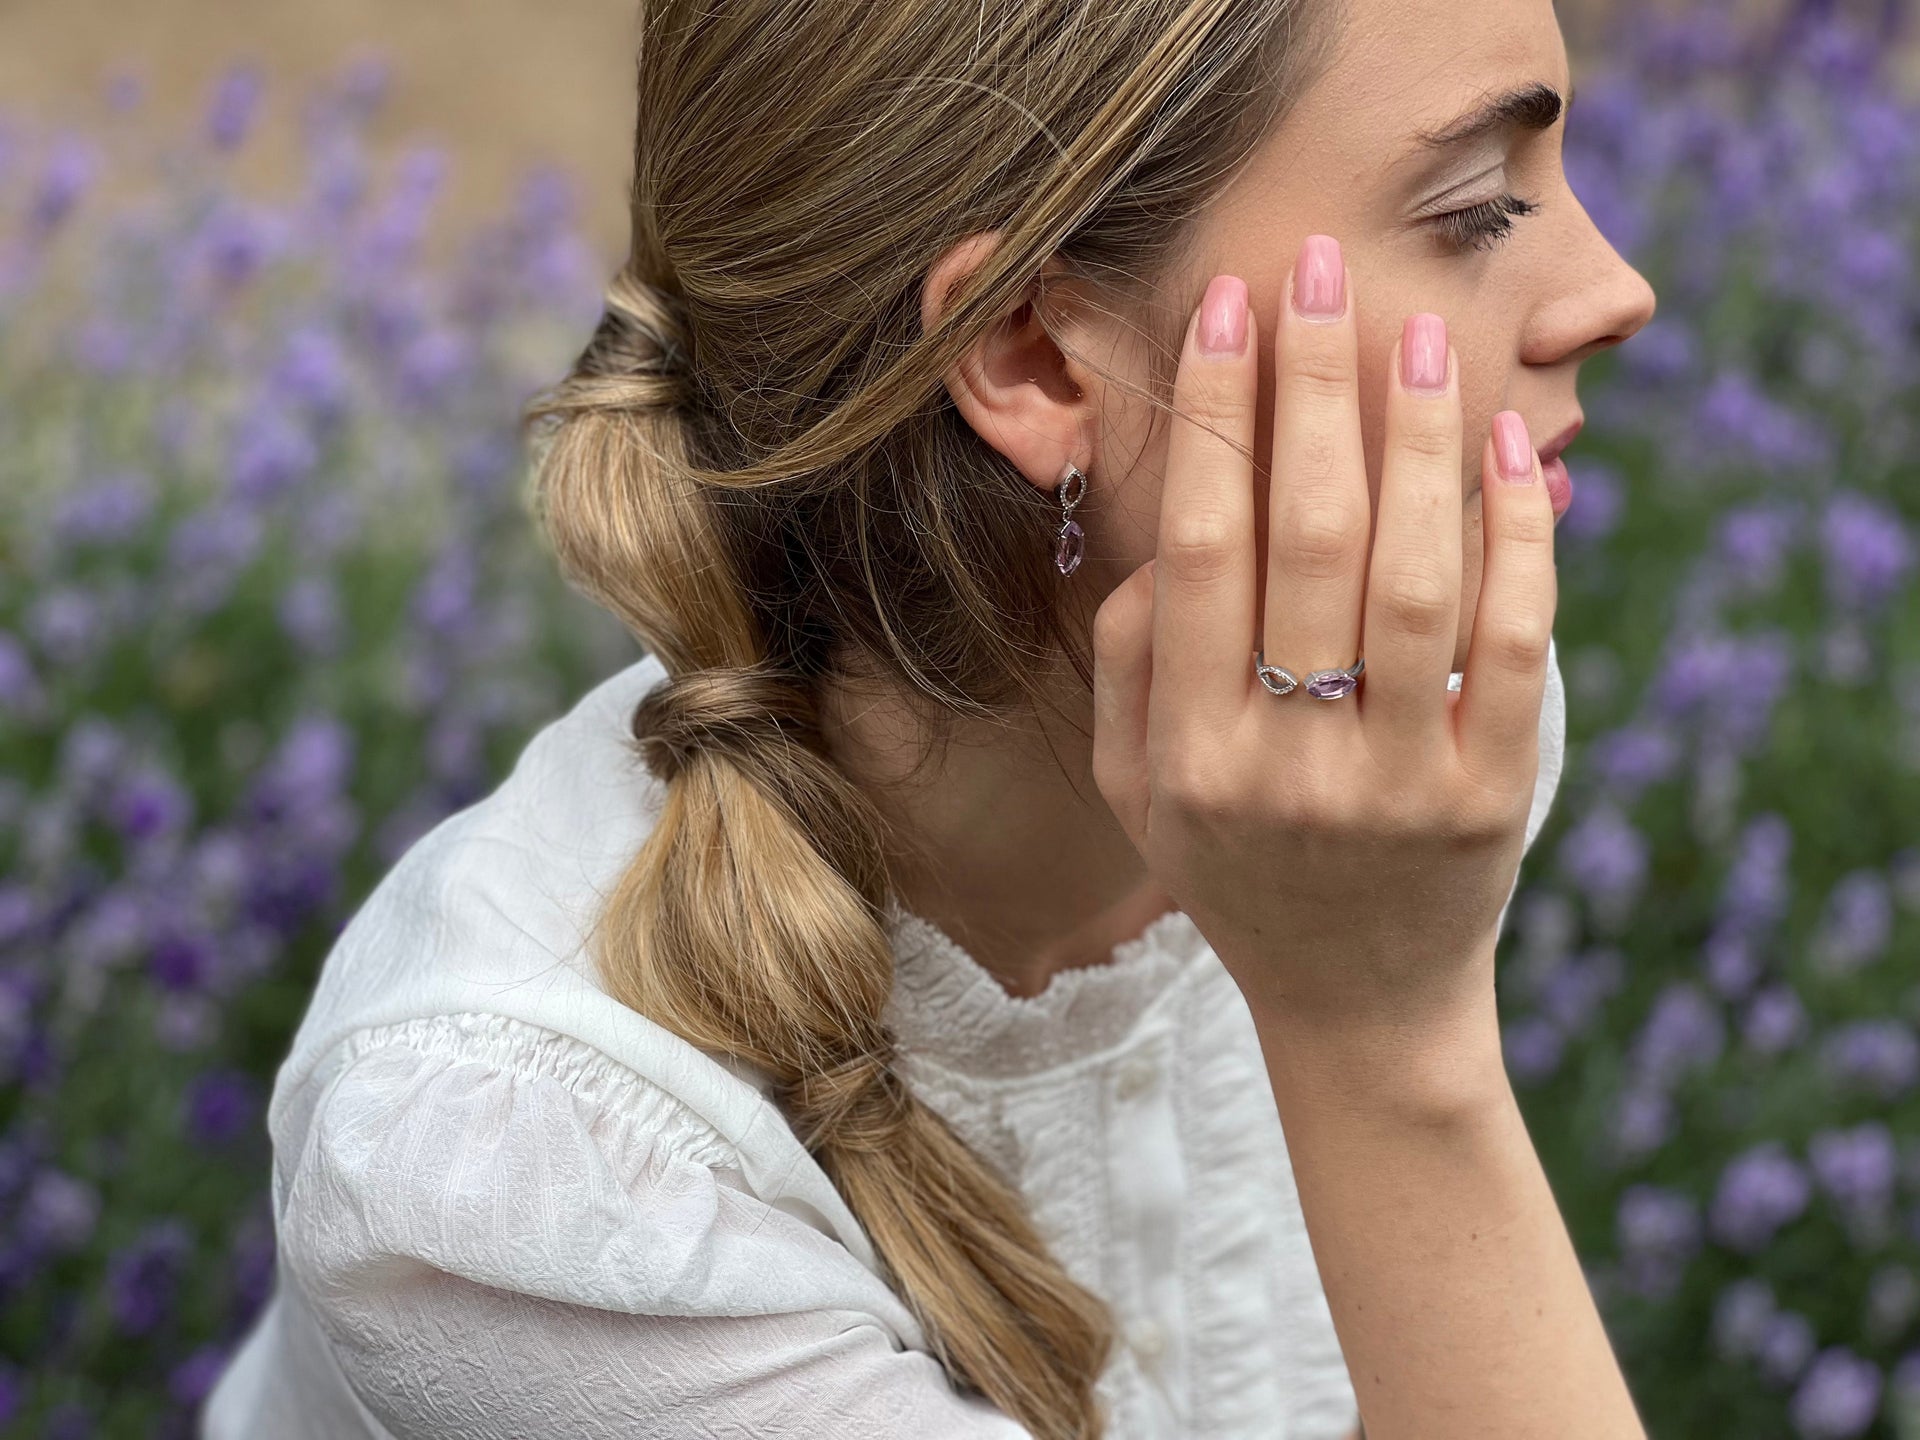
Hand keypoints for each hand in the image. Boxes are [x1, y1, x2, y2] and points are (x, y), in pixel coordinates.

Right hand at [1090, 237, 1557, 1035]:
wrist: (1357, 1004)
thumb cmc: (1231, 874)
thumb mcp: (1137, 790)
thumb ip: (1128, 665)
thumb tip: (1168, 538)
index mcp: (1189, 755)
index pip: (1200, 549)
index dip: (1215, 418)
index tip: (1227, 311)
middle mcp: (1286, 766)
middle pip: (1304, 539)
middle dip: (1309, 385)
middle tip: (1316, 270)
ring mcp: (1397, 783)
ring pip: (1412, 579)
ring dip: (1413, 439)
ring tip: (1415, 331)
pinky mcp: (1491, 796)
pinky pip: (1512, 645)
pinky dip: (1517, 539)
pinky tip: (1508, 452)